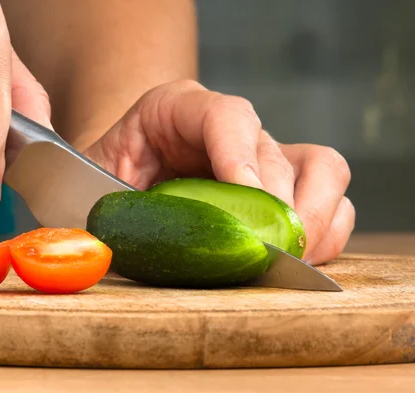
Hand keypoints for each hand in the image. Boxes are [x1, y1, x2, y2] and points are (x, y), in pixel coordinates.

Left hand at [84, 80, 354, 264]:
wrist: (120, 177)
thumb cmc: (99, 178)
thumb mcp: (84, 181)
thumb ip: (91, 202)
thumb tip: (87, 249)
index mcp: (176, 110)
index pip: (225, 114)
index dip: (239, 153)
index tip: (245, 194)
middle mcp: (229, 129)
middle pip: (276, 153)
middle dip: (277, 208)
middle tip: (264, 251)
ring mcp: (263, 157)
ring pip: (322, 170)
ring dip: (313, 219)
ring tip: (287, 258)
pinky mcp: (285, 188)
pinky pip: (331, 202)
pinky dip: (325, 234)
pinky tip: (298, 260)